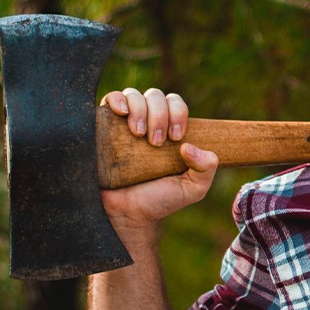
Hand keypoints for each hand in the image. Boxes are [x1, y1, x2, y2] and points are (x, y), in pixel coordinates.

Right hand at [98, 88, 218, 233]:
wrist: (127, 214)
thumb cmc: (160, 200)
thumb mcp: (193, 188)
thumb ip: (206, 169)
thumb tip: (190, 147)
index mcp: (169, 129)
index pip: (176, 104)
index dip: (178, 113)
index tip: (176, 138)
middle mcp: (147, 122)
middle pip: (156, 96)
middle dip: (160, 115)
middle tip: (157, 142)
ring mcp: (124, 123)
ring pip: (134, 95)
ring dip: (140, 110)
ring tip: (138, 135)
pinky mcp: (103, 126)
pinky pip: (109, 99)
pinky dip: (117, 99)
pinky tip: (121, 112)